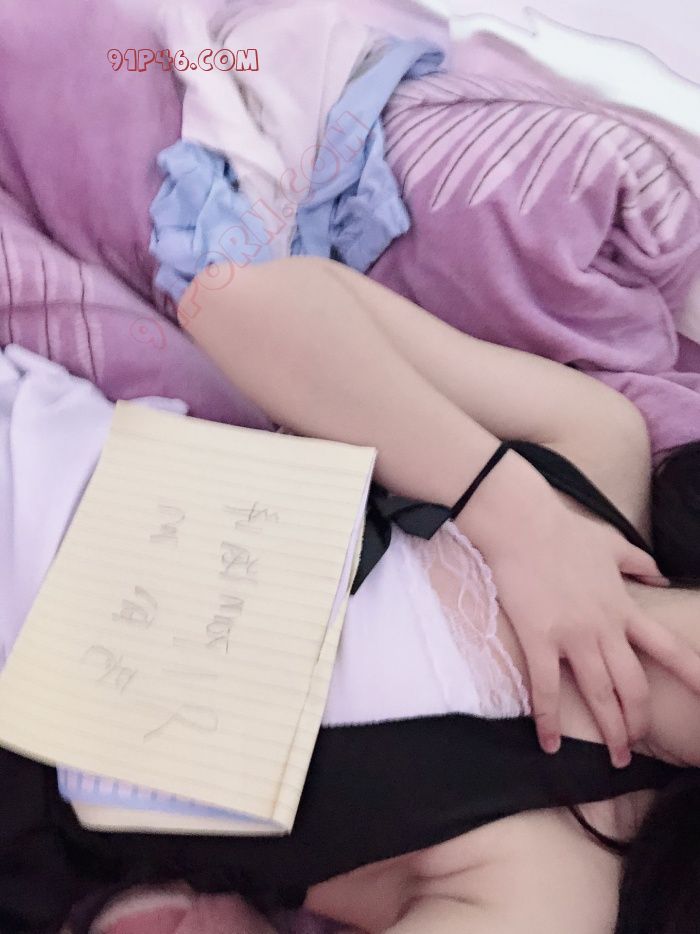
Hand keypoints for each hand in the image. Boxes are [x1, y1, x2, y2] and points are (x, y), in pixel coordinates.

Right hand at [458, 452, 699, 766]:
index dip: (692, 676)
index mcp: (624, 608)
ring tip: (616, 757)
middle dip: (640, 721)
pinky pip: (546, 689)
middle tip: (636, 746)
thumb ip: (639, 563)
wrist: (523, 525)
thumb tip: (661, 575)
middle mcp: (604, 628)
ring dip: (611, 730)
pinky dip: (548, 721)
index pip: (668, 649)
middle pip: (634, 686)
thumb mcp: (612, 544)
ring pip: (600, 694)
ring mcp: (572, 636)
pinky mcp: (539, 639)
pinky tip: (549, 745)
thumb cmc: (564, 531)